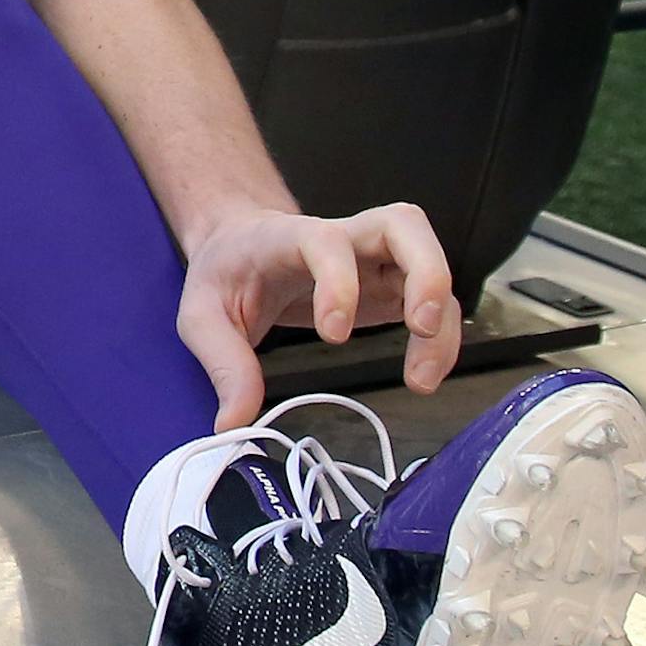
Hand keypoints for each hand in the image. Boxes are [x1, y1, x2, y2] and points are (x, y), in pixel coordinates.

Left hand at [176, 203, 461, 428]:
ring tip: (420, 378)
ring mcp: (374, 258)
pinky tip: (423, 375)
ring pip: (431, 262)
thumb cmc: (226, 273)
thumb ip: (222, 364)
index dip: (338, 281)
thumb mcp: (203, 317)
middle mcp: (344, 236)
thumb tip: (234, 422)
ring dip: (441, 319)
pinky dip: (441, 337)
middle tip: (419, 326)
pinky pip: (433, 300)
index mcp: (289, 237)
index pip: (325, 241)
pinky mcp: (391, 284)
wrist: (239, 248)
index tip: (332, 335)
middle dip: (425, 271)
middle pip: (404, 224)